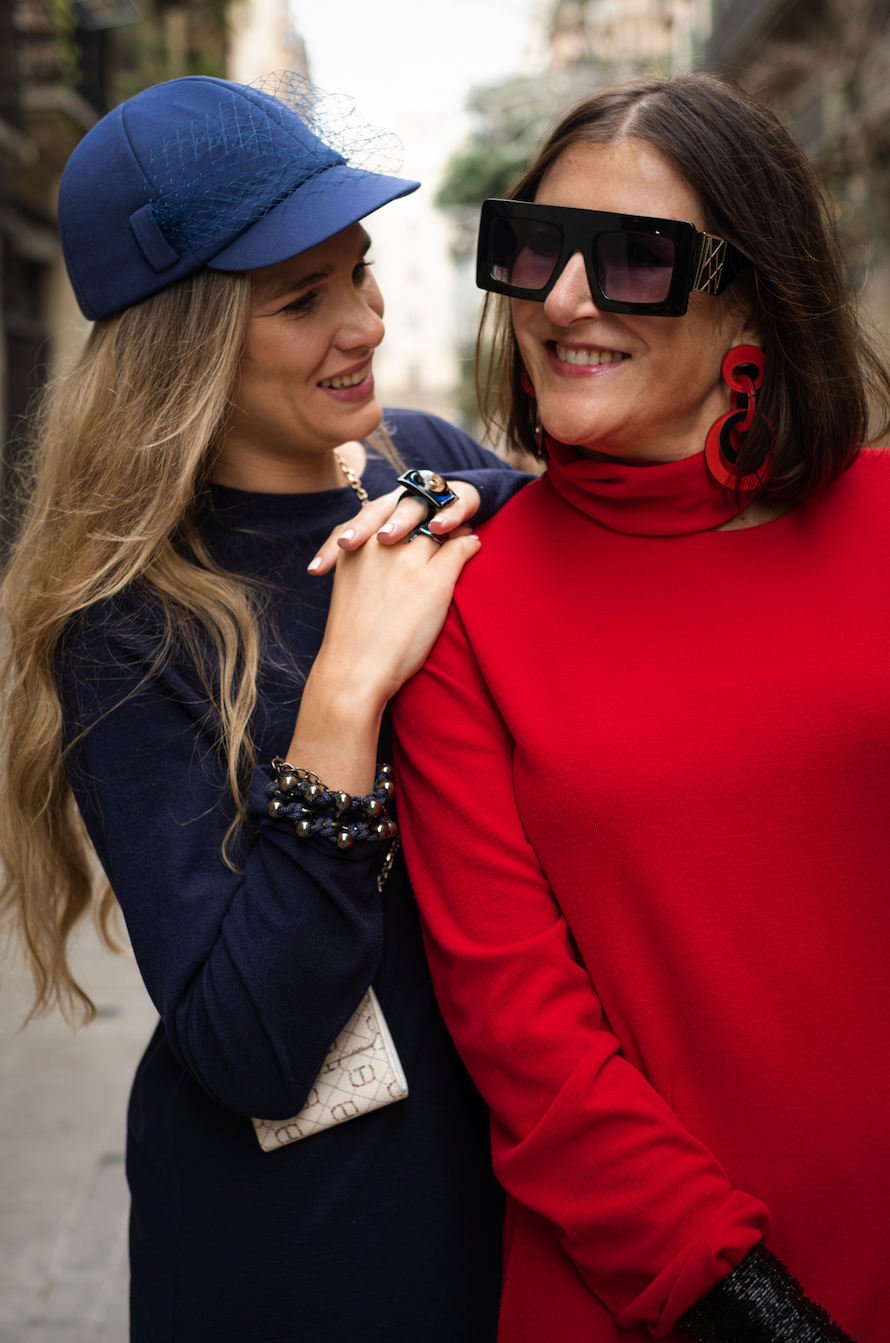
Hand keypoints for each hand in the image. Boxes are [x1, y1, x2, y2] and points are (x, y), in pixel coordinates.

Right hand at [285, 526, 481, 792]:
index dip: (409, 510)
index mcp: (356, 542)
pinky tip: (474, 545)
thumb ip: (368, 562)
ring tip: (464, 528)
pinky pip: (460, 547)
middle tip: (449, 514)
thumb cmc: (352, 638)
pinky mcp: (434, 579)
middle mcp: (381, 542)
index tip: (422, 516)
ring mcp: (408, 559)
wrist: (355, 670)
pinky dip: (469, 544)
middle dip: (433, 509)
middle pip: (416, 510)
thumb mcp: (352, 585)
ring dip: (455, 524)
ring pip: (441, 525)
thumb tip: (392, 551)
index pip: (390, 509)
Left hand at [307, 480, 481, 574]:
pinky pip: (454, 504)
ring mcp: (429, 500)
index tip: (316, 570)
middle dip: (361, 528)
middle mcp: (399, 506)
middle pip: (375, 513)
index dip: (332, 549)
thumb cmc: (423, 555)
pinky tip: (439, 527)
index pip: (351, 529)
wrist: (458, 515)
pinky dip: (447, 514)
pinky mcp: (459, 500)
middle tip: (348, 545)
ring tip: (387, 538)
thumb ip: (376, 566)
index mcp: (379, 520)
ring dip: (398, 520)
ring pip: (410, 506)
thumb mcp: (403, 572)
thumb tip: (346, 582)